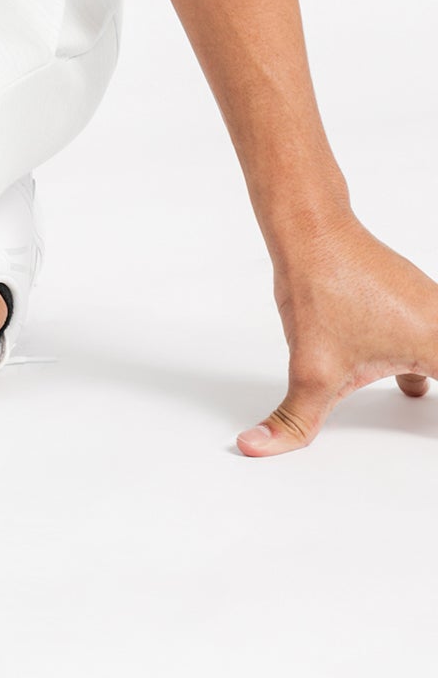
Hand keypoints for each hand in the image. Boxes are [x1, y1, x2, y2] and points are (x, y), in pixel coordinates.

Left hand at [238, 212, 436, 454]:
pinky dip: (427, 363)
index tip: (419, 399)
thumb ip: (294, 421)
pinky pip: (432, 339)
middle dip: (431, 386)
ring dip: (432, 376)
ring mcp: (432, 308)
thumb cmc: (322, 288)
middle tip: (414, 398)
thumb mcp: (311, 371)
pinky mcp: (414, 301)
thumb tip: (258, 446)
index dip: (433, 420)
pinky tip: (411, 387)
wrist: (311, 230)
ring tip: (416, 396)